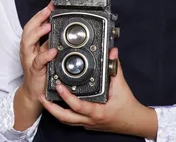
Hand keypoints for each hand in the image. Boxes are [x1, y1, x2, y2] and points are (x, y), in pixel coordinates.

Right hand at [19, 2, 56, 103]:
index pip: (33, 25)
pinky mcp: (34, 71)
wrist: (34, 92)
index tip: (50, 5)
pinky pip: (38, 62)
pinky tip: (53, 51)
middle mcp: (28, 50)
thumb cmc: (40, 72)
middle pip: (27, 30)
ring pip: (28, 42)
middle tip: (48, 10)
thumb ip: (50, 42)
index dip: (40, 14)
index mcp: (31, 44)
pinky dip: (45, 55)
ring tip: (48, 25)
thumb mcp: (45, 53)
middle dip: (37, 18)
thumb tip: (60, 29)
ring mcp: (29, 59)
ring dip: (38, 32)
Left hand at [38, 48, 157, 138]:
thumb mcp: (121, 86)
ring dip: (53, 110)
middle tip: (41, 96)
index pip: (77, 106)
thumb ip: (115, 67)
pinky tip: (57, 104)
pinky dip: (63, 112)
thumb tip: (112, 52)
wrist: (134, 122)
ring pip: (66, 120)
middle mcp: (90, 119)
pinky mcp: (88, 123)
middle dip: (50, 108)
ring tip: (44, 99)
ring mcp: (88, 123)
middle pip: (64, 118)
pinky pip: (71, 119)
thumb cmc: (128, 106)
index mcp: (97, 111)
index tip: (58, 86)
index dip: (66, 97)